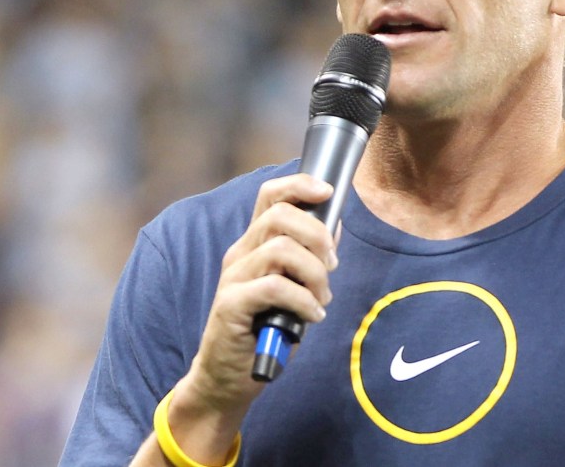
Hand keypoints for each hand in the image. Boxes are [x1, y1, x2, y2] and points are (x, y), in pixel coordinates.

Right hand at [184, 174, 338, 412]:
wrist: (228, 378)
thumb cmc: (265, 330)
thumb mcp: (294, 288)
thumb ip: (310, 257)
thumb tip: (336, 225)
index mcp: (255, 243)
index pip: (270, 195)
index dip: (300, 185)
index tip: (329, 191)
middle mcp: (241, 253)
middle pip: (281, 216)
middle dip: (318, 236)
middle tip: (332, 266)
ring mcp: (233, 278)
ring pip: (281, 249)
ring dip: (314, 274)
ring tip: (321, 299)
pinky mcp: (230, 305)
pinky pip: (274, 287)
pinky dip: (302, 300)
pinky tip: (311, 317)